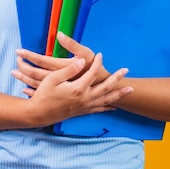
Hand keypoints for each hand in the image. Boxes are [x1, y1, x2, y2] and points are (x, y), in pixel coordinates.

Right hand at [12, 53, 132, 126]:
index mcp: (78, 89)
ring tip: (130, 90)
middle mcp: (84, 98)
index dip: (97, 63)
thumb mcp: (53, 79)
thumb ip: (69, 70)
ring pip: (106, 100)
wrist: (39, 114)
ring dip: (118, 94)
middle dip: (117, 78)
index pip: (92, 73)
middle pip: (106, 87)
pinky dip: (108, 107)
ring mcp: (84, 106)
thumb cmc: (44, 95)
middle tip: (125, 70)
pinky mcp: (82, 112)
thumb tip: (82, 61)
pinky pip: (99, 109)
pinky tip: (114, 106)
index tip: (100, 55)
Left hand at [14, 32, 110, 88]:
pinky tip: (25, 89)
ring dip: (24, 78)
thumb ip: (72, 45)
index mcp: (62, 68)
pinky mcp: (59, 94)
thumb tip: (60, 34)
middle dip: (23, 68)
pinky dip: (31, 90)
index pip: (41, 61)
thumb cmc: (95, 70)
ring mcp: (58, 89)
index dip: (29, 55)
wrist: (103, 89)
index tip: (18, 51)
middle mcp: (58, 80)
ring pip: (36, 84)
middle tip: (15, 62)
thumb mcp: (85, 54)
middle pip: (35, 74)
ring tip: (14, 73)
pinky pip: (42, 93)